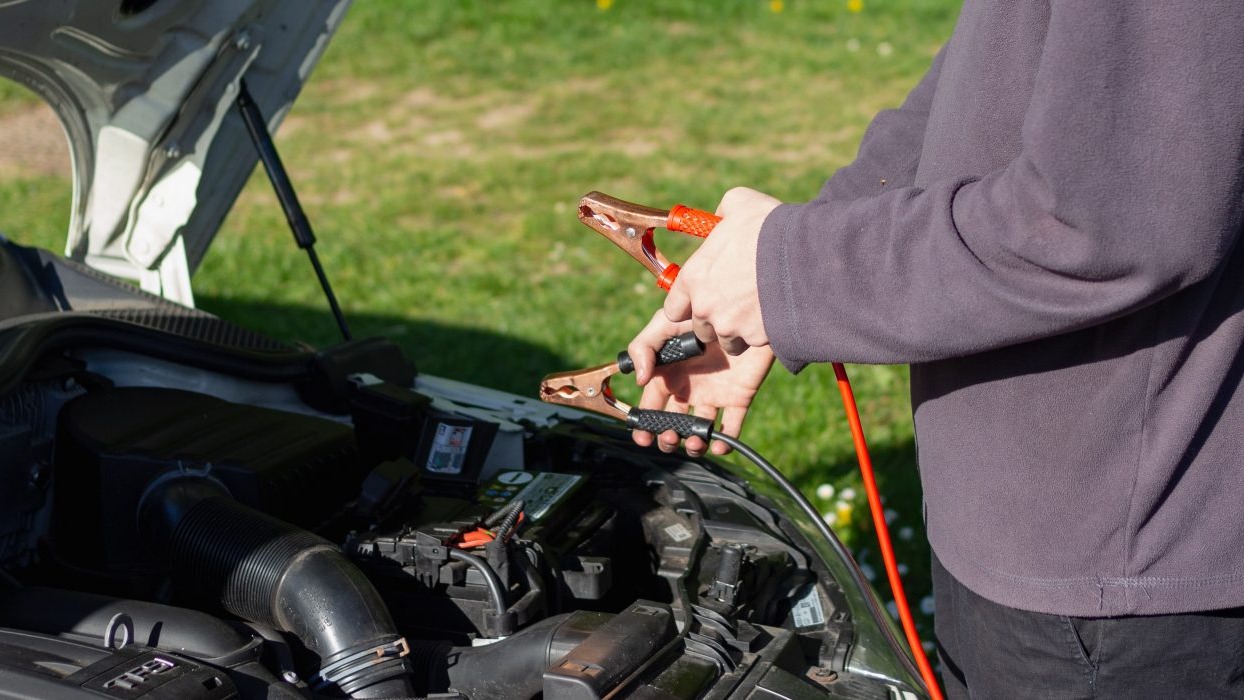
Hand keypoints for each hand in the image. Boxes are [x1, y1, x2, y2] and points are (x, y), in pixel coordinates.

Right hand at [627, 310, 774, 456]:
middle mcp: (689, 389)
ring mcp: (714, 395)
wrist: (743, 307)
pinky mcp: (738, 397)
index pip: (652, 406)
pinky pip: (732, 426)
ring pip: (700, 430)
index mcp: (669, 375)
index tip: (642, 437)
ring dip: (694, 444)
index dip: (645, 425)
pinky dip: (725, 442)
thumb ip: (643, 347)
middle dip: (668, 438)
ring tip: (694, 441)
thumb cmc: (700, 310)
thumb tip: (640, 380)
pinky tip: (718, 443)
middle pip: (673, 424)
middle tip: (671, 437)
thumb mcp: (665, 323)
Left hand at [664, 187, 780, 354]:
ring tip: (755, 310)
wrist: (808, 254)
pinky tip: (773, 314)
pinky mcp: (755, 338)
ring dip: (737, 330)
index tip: (700, 298)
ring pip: (726, 340)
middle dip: (715, 318)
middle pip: (700, 327)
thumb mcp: (738, 204)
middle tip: (734, 302)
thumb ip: (721, 215)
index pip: (673, 308)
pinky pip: (753, 342)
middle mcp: (706, 307)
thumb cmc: (770, 226)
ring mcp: (730, 326)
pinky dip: (760, 333)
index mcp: (694, 277)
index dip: (687, 304)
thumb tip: (720, 220)